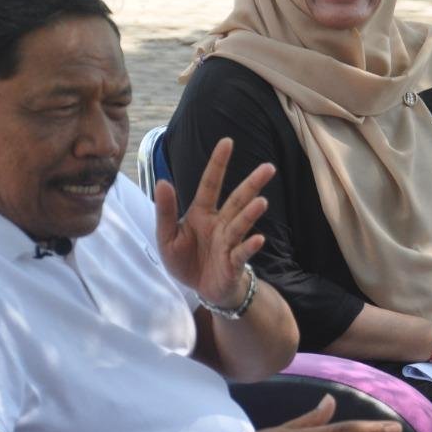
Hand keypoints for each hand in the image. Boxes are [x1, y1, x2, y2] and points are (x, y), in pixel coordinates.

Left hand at [154, 137, 272, 309]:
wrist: (201, 289)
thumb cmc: (186, 260)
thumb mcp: (166, 236)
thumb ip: (166, 211)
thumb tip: (163, 181)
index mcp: (202, 213)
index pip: (211, 184)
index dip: (218, 164)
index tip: (228, 142)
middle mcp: (219, 224)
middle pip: (237, 200)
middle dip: (252, 184)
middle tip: (269, 168)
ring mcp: (228, 242)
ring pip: (240, 224)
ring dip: (250, 214)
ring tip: (261, 202)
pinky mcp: (232, 263)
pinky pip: (241, 253)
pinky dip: (249, 246)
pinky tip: (259, 239)